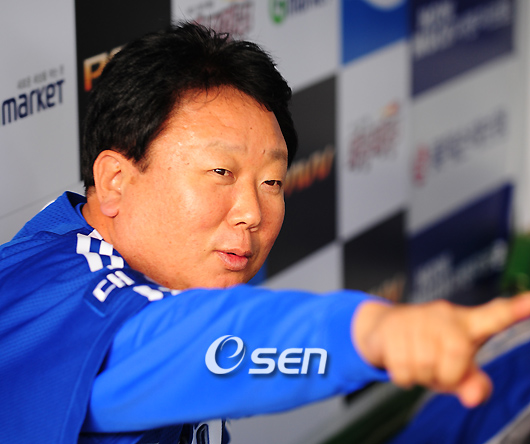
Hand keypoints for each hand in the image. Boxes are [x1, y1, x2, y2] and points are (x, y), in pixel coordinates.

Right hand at [353, 293, 529, 406]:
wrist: (383, 330)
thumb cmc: (428, 350)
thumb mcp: (455, 370)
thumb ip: (473, 383)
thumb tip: (473, 397)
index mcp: (467, 323)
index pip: (496, 315)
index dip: (516, 309)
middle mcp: (444, 315)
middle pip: (457, 356)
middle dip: (446, 374)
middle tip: (437, 369)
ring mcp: (417, 317)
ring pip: (426, 366)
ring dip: (421, 376)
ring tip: (416, 362)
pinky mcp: (392, 325)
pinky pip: (403, 369)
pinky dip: (403, 377)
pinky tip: (401, 362)